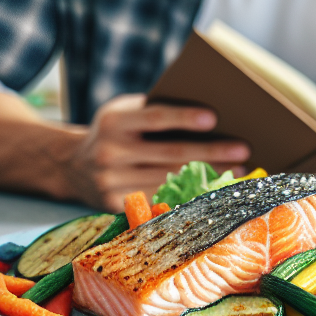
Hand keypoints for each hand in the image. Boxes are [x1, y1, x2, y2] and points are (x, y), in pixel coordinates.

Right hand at [64, 94, 249, 210]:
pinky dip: (189, 194)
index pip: (155, 118)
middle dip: (211, 152)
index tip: (214, 117)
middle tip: (243, 149)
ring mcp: (111, 183)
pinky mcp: (115, 205)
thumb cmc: (114, 130)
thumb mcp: (124, 112)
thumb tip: (209, 117)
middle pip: (170, 154)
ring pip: (170, 180)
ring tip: (238, 169)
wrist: (72, 165)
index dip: (184, 117)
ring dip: (208, 176)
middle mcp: (110, 152)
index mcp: (113, 121)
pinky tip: (213, 188)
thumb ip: (155, 110)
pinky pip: (159, 200)